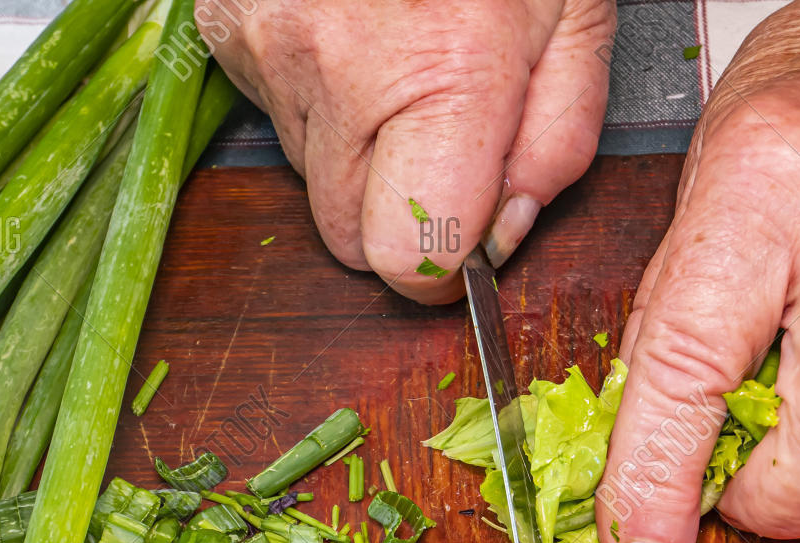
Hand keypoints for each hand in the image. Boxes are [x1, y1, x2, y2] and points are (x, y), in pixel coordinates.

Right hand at [196, 0, 615, 302]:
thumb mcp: (575, 17)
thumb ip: (555, 145)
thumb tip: (502, 237)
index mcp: (441, 74)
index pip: (409, 259)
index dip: (445, 261)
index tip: (467, 230)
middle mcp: (337, 68)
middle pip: (349, 239)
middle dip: (399, 211)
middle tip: (443, 132)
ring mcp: (267, 43)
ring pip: (309, 178)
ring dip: (360, 149)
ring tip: (402, 58)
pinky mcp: (224, 24)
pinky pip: (272, 115)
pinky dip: (317, 99)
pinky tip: (357, 35)